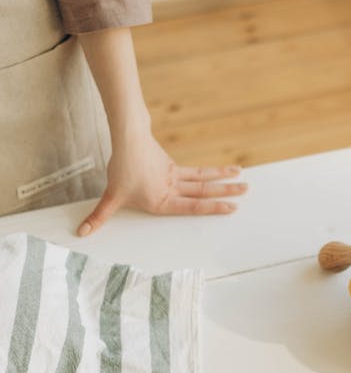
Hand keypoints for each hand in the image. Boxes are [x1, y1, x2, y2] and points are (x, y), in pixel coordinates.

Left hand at [77, 129, 246, 235]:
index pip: (192, 205)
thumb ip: (99, 216)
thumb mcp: (110, 197)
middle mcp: (173, 189)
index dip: (213, 208)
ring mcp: (175, 177)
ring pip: (204, 179)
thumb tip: (82, 232)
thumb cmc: (122, 170)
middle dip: (226, 192)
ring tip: (242, 177)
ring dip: (223, 179)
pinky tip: (221, 172)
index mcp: (163, 200)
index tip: (232, 207)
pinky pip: (195, 172)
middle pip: (204, 191)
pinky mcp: (173, 167)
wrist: (128, 140)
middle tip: (246, 191)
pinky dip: (210, 172)